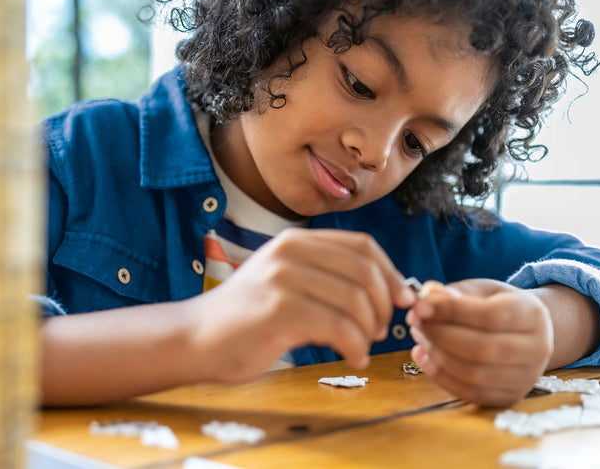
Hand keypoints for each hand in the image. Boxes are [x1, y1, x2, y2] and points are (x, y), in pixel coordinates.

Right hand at [185, 228, 414, 382]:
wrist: (196, 337)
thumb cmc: (246, 317)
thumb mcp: (283, 280)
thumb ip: (323, 275)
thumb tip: (384, 289)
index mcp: (294, 241)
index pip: (361, 245)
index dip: (391, 272)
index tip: (403, 299)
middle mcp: (289, 252)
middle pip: (364, 272)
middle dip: (384, 306)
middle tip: (381, 331)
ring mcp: (282, 279)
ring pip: (355, 302)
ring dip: (369, 332)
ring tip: (362, 347)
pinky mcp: (278, 310)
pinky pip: (339, 328)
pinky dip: (355, 347)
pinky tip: (351, 358)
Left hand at [406, 279, 553, 406]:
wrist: (524, 332)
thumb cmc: (497, 305)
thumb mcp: (480, 290)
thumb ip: (455, 292)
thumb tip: (427, 294)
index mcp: (532, 314)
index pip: (491, 316)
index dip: (452, 311)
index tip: (420, 305)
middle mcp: (537, 349)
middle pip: (483, 348)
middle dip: (440, 334)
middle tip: (415, 321)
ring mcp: (526, 377)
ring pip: (475, 374)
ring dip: (437, 355)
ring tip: (418, 335)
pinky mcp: (509, 397)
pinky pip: (470, 393)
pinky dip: (440, 376)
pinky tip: (422, 355)